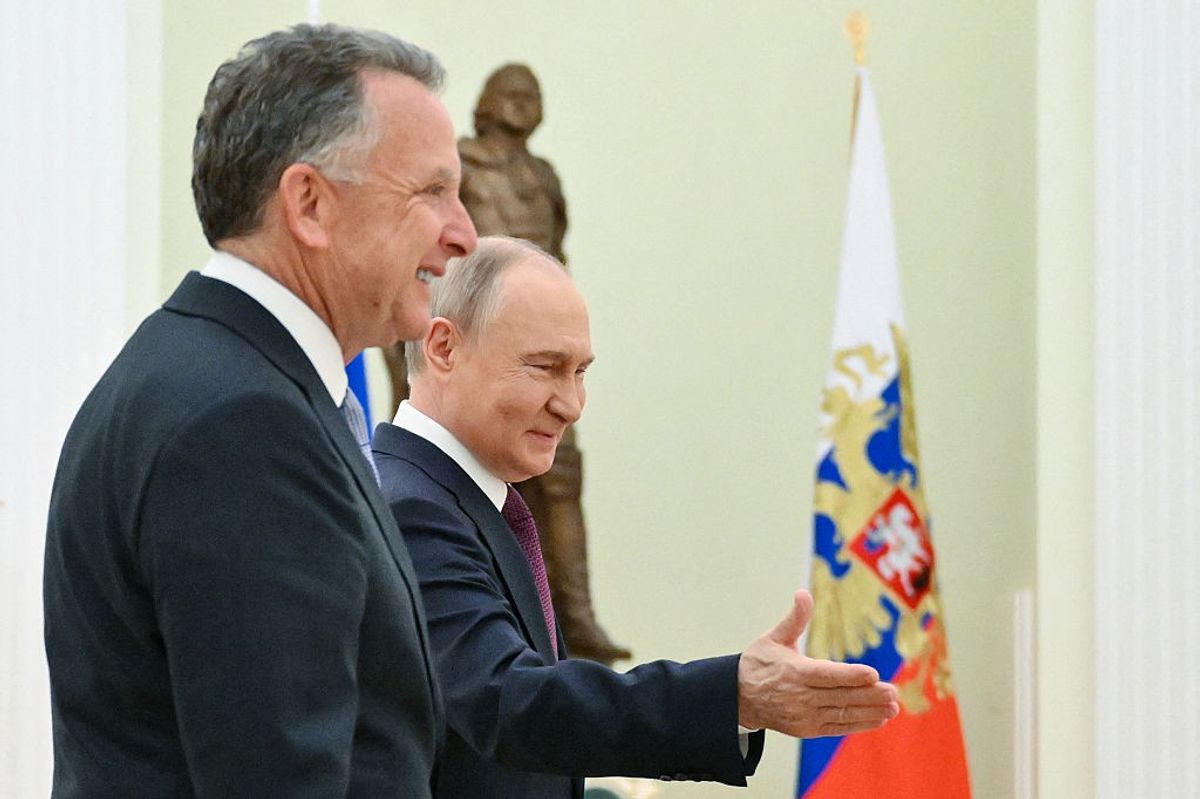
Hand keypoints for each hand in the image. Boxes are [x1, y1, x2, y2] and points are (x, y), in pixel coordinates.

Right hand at [737, 589, 899, 737]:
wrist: (738, 698)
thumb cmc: (759, 663)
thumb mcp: (773, 638)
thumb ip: (794, 619)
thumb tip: (802, 593)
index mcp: (793, 671)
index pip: (826, 675)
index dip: (850, 675)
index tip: (873, 674)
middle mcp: (799, 696)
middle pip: (840, 696)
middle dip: (869, 695)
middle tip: (893, 692)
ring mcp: (804, 716)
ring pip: (842, 713)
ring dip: (869, 711)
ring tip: (893, 707)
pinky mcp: (807, 729)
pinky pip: (837, 727)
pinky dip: (858, 724)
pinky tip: (878, 719)